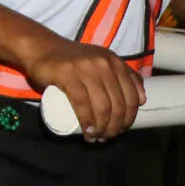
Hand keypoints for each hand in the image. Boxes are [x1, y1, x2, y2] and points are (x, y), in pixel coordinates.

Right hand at [22, 40, 144, 140]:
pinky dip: (86, 121)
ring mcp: (86, 68)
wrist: (42, 48)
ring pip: (102, 106)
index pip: (131, 96)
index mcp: (115, 62)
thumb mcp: (101, 61)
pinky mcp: (67, 74)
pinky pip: (82, 103)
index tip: (120, 129)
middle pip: (117, 104)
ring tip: (96, 137)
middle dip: (114, 127)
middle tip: (106, 137)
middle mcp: (104, 64)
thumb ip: (122, 74)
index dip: (129, 118)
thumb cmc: (73, 60)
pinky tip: (87, 130)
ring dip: (101, 128)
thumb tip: (142, 99)